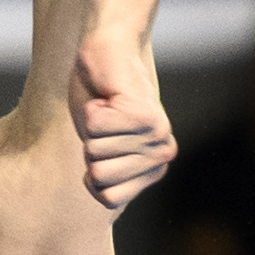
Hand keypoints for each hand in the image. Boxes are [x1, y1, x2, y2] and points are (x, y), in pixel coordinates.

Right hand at [73, 38, 176, 211]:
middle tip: (107, 125)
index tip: (106, 145)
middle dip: (92, 148)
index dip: (93, 172)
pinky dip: (93, 110)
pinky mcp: (144, 113)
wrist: (108, 56)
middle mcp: (162, 154)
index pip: (108, 198)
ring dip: (92, 127)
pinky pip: (96, 128)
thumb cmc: (99, 101)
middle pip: (100, 176)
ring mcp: (156, 134)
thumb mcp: (99, 149)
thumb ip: (107, 176)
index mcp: (154, 169)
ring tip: (108, 108)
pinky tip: (108, 96)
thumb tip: (105, 186)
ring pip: (95, 152)